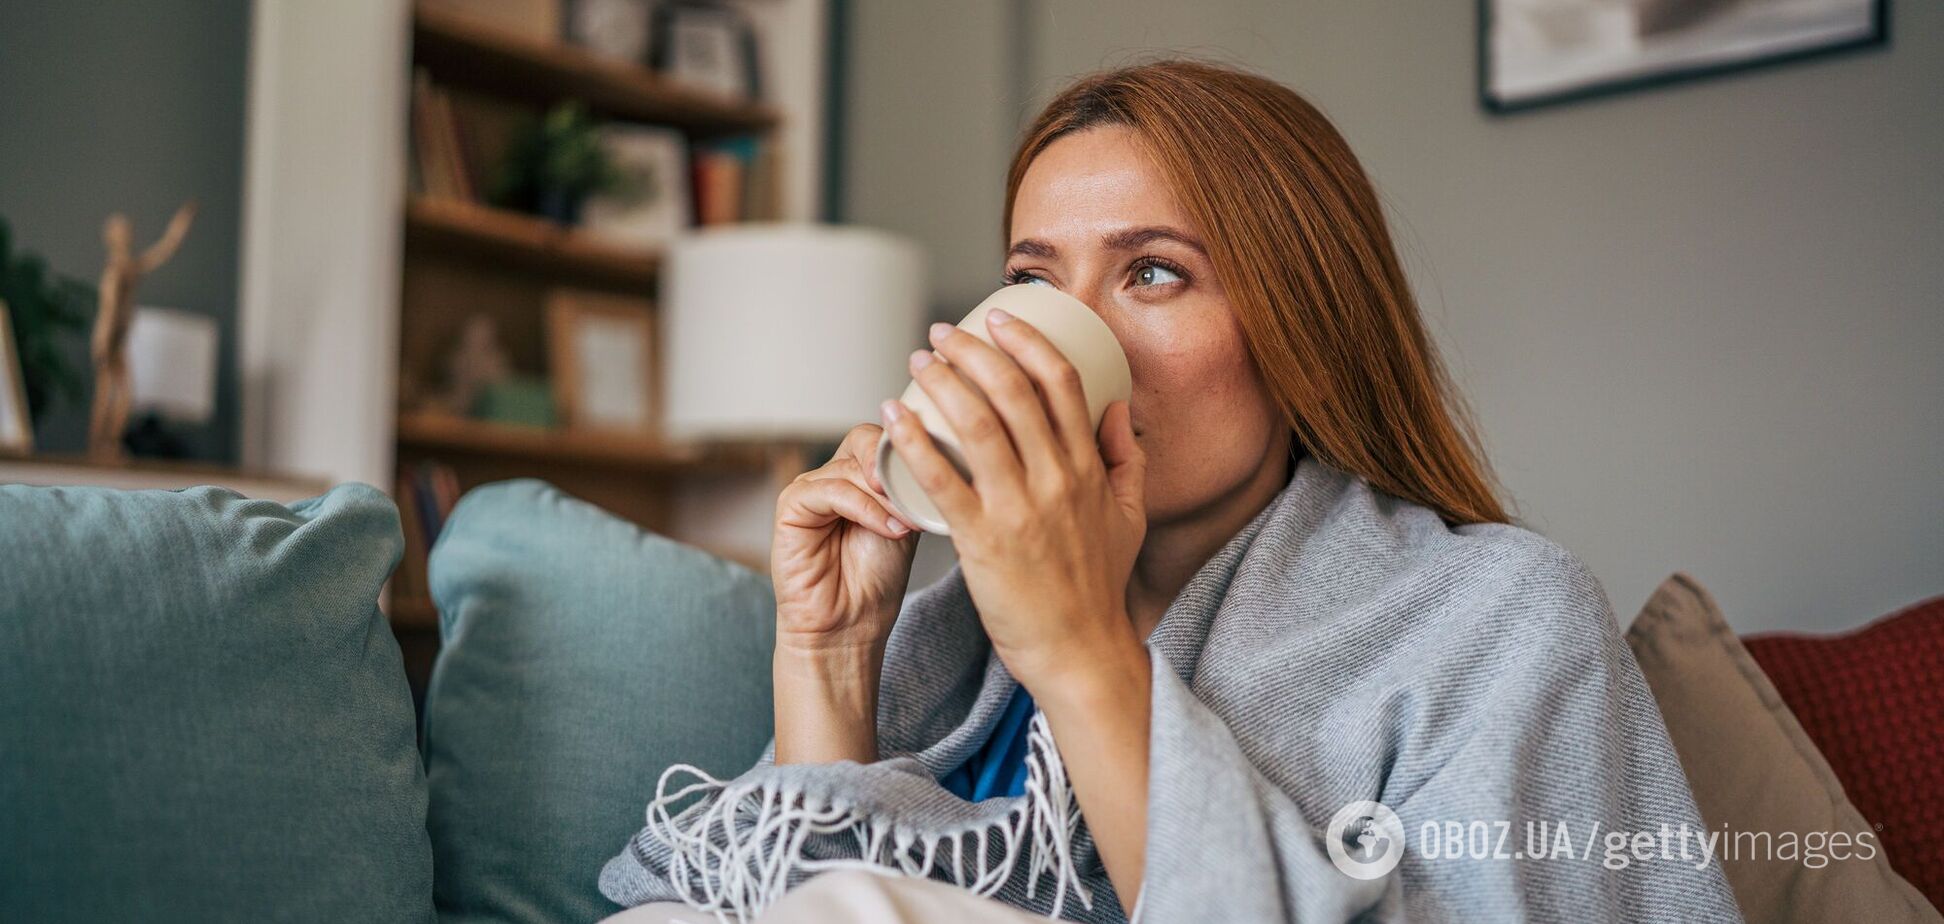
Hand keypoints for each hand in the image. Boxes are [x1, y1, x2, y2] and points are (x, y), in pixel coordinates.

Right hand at [770, 424, 919, 653]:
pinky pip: (830, 490)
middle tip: (919, 492)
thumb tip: (933, 455)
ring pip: (851, 468)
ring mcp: (809, 489)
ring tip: (906, 523)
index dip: (908, 448)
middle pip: (864, 441)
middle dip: (896, 466)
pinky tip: (888, 529)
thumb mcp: (906, 522)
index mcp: (859, 476)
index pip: (881, 436)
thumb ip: (910, 487)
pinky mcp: (790, 506)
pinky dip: (865, 508)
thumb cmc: (876, 580)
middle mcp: (832, 477)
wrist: (850, 625)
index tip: (938, 470)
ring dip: (885, 496)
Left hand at [877, 310, 1147, 694]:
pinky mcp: (984, 542)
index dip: (1028, 342)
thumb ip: (1128, 460)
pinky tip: (893, 416)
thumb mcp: (1131, 517)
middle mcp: (1057, 481)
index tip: (999, 317)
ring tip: (918, 362)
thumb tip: (1118, 409)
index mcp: (1089, 470)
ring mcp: (1020, 510)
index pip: (1062, 384)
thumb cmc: (1097, 588)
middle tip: (942, 333)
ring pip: (977, 426)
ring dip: (943, 383)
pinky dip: (915, 442)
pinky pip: (942, 481)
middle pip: (1013, 393)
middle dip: (974, 351)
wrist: (1080, 652)